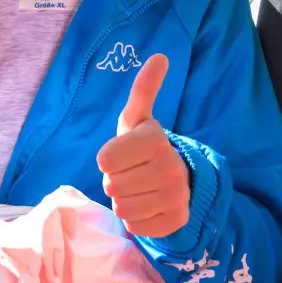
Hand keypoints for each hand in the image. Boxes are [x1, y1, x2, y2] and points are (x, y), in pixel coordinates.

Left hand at [96, 53, 190, 238]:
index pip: (105, 160)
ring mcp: (176, 197)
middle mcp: (170, 168)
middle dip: (116, 180)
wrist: (176, 179)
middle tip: (132, 173)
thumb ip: (143, 89)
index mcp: (156, 140)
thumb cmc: (143, 147)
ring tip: (140, 188)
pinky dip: (137, 219)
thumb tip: (160, 55)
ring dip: (125, 200)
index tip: (123, 154)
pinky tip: (149, 205)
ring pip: (122, 208)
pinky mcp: (176, 221)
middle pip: (111, 186)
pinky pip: (135, 226)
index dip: (108, 159)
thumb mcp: (137, 119)